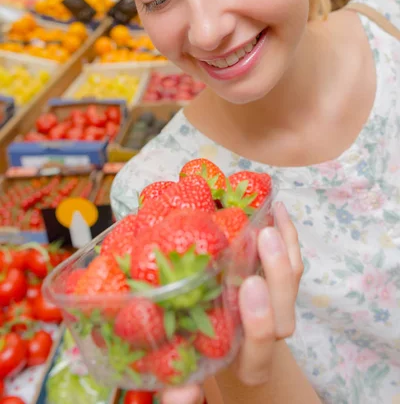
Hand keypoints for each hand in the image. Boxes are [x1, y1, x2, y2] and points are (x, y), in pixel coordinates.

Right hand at [161, 202, 302, 403]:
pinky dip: (288, 236)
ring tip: (271, 218)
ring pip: (292, 286)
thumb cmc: (202, 354)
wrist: (233, 350)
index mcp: (247, 360)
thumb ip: (181, 389)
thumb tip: (177, 396)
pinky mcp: (283, 289)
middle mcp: (268, 339)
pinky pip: (295, 264)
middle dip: (277, 275)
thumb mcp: (190, 371)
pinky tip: (276, 210)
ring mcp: (278, 310)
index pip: (260, 348)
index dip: (259, 321)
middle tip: (263, 239)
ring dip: (283, 251)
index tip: (249, 286)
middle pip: (285, 312)